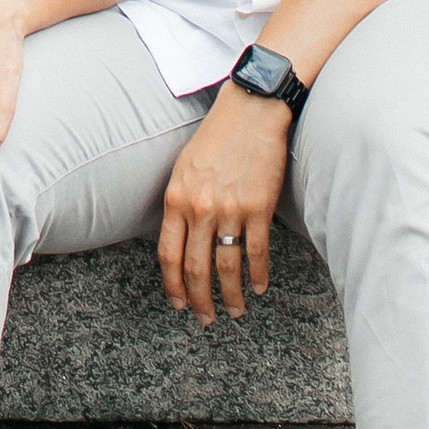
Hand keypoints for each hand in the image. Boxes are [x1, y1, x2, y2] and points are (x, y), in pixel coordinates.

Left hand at [158, 87, 290, 323]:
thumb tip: (179, 238)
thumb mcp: (184, 168)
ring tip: (235, 312)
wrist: (251, 109)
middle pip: (196, 268)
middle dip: (200, 300)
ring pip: (227, 266)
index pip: (168, 254)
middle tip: (205, 320)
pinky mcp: (259, 207)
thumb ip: (179, 203)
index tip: (178, 303)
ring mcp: (230, 209)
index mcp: (176, 198)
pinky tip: (260, 287)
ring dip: (231, 296)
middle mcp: (200, 208)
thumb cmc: (216, 136)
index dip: (173, 285)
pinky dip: (259, 274)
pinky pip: (257, 251)